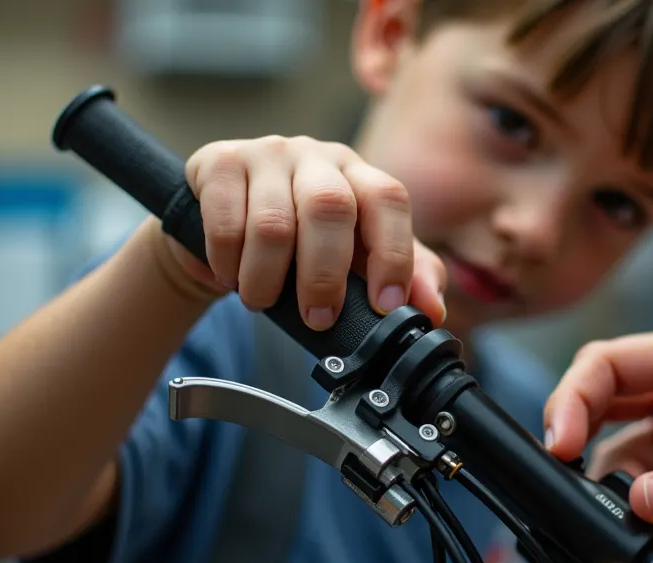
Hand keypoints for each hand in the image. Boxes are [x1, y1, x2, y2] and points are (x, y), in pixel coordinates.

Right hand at [171, 136, 446, 328]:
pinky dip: (228, 262)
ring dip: (267, 278)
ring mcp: (268, 154)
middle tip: (319, 318)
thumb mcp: (355, 260)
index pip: (388, 200)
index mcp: (358, 175)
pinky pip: (225, 220)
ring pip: (273, 221)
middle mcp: (316, 156)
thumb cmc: (300, 244)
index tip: (386, 304)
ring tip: (262, 302)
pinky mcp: (220, 161)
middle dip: (325, 274)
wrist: (220, 226)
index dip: (393, 253)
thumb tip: (433, 310)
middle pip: (330, 207)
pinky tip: (231, 277)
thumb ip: (403, 278)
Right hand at [543, 319, 652, 552]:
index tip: (560, 442)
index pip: (618, 359)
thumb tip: (647, 501)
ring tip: (613, 516)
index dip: (576, 395)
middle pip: (603, 391)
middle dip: (574, 430)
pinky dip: (631, 505)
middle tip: (558, 476)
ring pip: (615, 440)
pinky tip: (641, 529)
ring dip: (604, 477)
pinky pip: (641, 477)